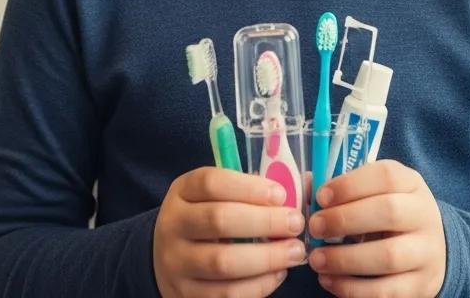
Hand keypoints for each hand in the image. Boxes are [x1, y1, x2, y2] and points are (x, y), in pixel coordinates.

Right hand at [153, 166, 307, 297]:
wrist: (166, 257)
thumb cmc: (204, 216)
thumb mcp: (214, 195)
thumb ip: (250, 189)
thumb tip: (304, 183)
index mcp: (182, 192)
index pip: (211, 182)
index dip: (249, 187)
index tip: (281, 194)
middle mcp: (172, 225)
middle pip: (218, 220)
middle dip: (264, 222)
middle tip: (296, 223)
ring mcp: (176, 264)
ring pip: (222, 263)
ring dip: (266, 258)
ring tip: (295, 251)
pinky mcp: (185, 295)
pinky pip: (225, 295)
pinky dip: (257, 286)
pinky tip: (278, 274)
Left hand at [306, 160, 445, 297]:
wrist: (430, 249)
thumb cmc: (390, 213)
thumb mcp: (376, 192)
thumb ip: (344, 188)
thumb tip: (306, 185)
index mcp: (411, 184)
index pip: (386, 175)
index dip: (350, 185)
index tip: (321, 197)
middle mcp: (424, 215)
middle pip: (388, 212)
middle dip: (345, 220)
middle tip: (315, 227)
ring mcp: (426, 253)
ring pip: (388, 256)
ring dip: (345, 259)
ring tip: (316, 259)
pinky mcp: (420, 286)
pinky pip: (385, 292)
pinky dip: (352, 289)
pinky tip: (329, 280)